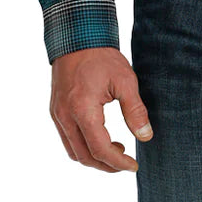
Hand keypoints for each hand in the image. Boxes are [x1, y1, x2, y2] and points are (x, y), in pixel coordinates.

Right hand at [49, 47, 152, 171]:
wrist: (76, 36)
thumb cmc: (101, 56)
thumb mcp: (125, 81)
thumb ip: (136, 111)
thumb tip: (146, 137)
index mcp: (82, 109)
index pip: (100, 149)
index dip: (118, 163)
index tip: (134, 166)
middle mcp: (65, 115)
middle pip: (85, 157)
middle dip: (107, 166)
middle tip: (126, 163)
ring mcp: (57, 114)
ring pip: (74, 152)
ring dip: (95, 158)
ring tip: (116, 150)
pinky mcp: (56, 111)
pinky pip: (68, 140)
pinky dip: (84, 147)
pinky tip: (101, 138)